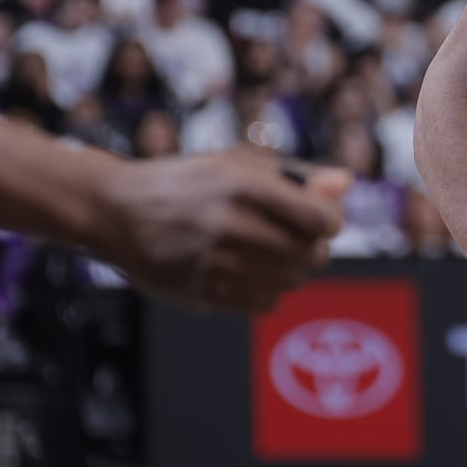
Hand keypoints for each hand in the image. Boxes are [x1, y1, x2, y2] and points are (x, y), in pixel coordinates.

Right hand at [89, 147, 349, 311]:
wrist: (118, 212)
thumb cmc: (190, 182)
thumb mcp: (241, 164)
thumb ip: (299, 176)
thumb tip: (347, 183)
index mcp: (246, 186)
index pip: (321, 220)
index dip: (330, 221)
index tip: (320, 219)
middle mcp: (232, 225)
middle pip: (310, 254)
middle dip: (314, 247)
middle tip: (298, 237)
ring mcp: (216, 263)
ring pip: (291, 280)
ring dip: (291, 269)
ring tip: (269, 251)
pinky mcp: (203, 293)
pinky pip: (266, 302)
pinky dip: (269, 290)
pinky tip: (251, 271)